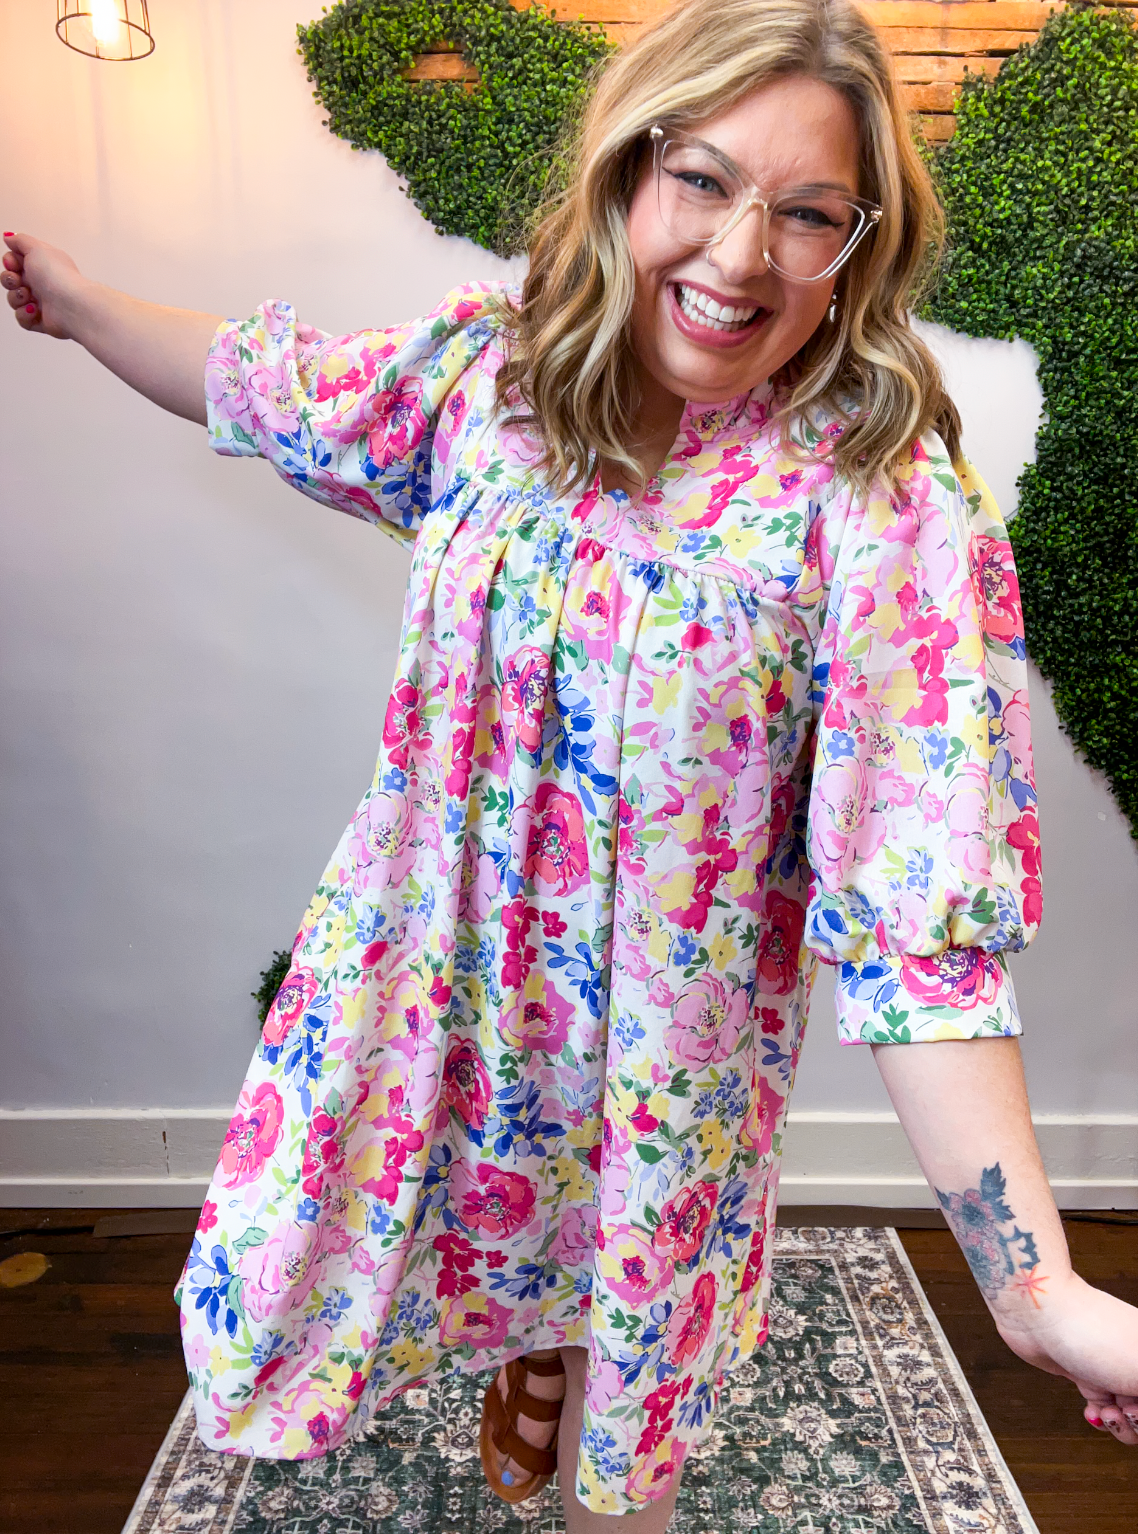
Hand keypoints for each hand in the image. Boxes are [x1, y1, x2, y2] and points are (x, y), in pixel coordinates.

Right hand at [2, 231, 88, 338]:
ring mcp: (42, 302)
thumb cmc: (58, 277)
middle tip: (19, 281)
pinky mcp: (41, 320)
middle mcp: (42, 282)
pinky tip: (34, 310)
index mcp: (42, 264)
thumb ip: (20, 241)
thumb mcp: (36, 248)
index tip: (13, 264)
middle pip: (12, 280)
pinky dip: (24, 315)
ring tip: (29, 297)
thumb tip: (10, 237)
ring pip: (15, 299)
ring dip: (16, 297)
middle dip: (9, 280)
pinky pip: (22, 318)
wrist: (71, 305)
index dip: (9, 262)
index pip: (16, 261)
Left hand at [994, 1271, 1137, 1443]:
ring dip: (1120, 1423)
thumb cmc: (1095, 1333)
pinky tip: (1093, 1412)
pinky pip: (1104, 1409)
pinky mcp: (1087, 1376)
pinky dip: (1100, 1418)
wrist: (1041, 1314)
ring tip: (1107, 1410)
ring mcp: (1113, 1369)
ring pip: (1129, 1415)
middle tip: (1126, 1410)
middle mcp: (1137, 1361)